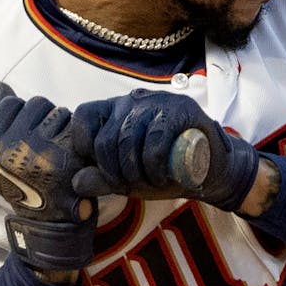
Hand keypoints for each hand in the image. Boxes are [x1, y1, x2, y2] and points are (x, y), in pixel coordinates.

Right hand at [0, 81, 95, 273]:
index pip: (12, 103)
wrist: (47, 226)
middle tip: (46, 145)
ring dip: (64, 128)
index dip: (24, 115)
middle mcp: (11, 148)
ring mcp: (39, 153)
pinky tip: (75, 158)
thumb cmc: (23, 185)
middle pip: (37, 104)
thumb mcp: (0, 155)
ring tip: (60, 152)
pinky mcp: (67, 160)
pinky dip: (80, 141)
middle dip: (45, 119)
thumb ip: (0, 118)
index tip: (26, 136)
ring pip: (60, 113)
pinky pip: (78, 129)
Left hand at [70, 89, 258, 211]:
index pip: (83, 116)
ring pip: (128, 139)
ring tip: (150, 181)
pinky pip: (155, 140)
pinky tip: (162, 176)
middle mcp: (132, 101)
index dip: (85, 146)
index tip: (101, 167)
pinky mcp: (181, 110)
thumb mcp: (126, 179)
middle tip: (131, 184)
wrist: (209, 172)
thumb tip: (76, 183)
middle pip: (106, 138)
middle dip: (115, 172)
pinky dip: (155, 166)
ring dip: (136, 172)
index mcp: (113, 111)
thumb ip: (100, 179)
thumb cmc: (163, 172)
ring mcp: (157, 101)